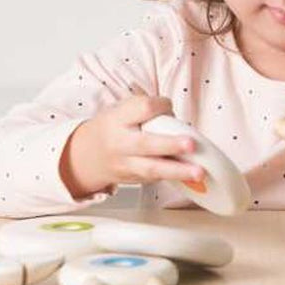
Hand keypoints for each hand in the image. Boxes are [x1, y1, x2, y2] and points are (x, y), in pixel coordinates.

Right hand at [60, 94, 203, 197]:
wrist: (85, 156)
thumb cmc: (111, 128)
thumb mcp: (120, 110)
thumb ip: (145, 109)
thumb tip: (175, 118)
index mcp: (118, 119)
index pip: (142, 108)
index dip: (160, 106)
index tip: (169, 106)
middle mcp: (121, 142)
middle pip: (146, 143)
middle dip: (170, 145)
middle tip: (191, 145)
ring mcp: (126, 164)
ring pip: (152, 168)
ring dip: (178, 171)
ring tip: (198, 172)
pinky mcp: (133, 179)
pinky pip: (154, 178)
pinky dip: (173, 177)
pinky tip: (190, 178)